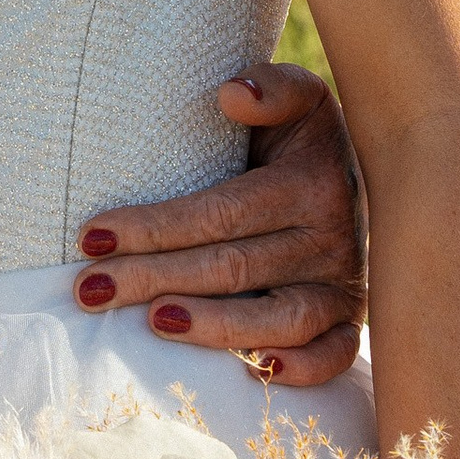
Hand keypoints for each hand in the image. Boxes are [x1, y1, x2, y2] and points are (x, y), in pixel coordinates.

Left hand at [74, 62, 366, 386]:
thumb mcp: (300, 99)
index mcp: (311, 183)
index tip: (91, 235)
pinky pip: (335, 355)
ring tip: (152, 322)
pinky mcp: (349, 320)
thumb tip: (232, 95)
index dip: (154, 226)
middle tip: (89, 289)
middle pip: (232, 266)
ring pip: (281, 318)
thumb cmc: (304, 140)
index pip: (220, 212)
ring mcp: (343, 285)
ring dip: (214, 326)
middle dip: (152, 278)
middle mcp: (330, 238)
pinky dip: (302, 367)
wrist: (369, 177)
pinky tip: (253, 371)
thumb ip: (272, 87)